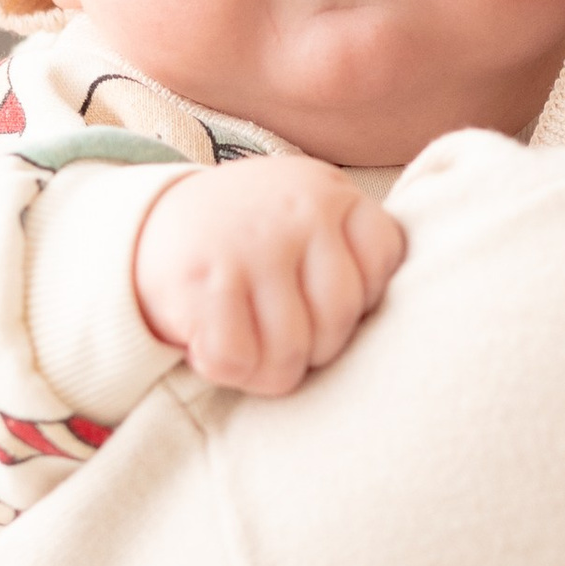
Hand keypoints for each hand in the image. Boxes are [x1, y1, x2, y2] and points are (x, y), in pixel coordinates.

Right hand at [131, 157, 404, 396]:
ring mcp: (249, 243)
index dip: (361, 301)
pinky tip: (212, 342)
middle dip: (313, 349)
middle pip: (339, 323)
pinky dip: (224, 368)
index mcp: (332, 194)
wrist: (151, 224)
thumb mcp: (308, 221)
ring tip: (249, 346)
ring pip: (288, 354)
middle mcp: (297, 211)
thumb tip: (414, 330)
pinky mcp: (201, 280)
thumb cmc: (252, 242)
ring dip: (265, 370)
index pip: (385, 263)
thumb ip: (353, 254)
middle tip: (281, 336)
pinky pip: (236, 360)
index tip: (325, 302)